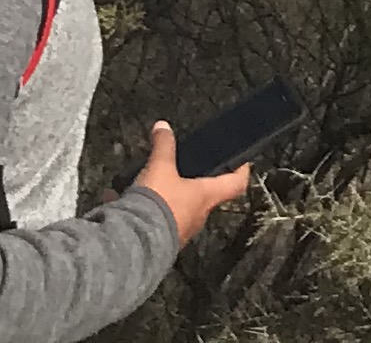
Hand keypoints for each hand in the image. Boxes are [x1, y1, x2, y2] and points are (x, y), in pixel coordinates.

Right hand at [129, 122, 252, 247]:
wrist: (136, 243)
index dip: (241, 170)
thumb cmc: (159, 204)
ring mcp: (181, 229)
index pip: (236, 183)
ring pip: (180, 208)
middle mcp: (198, 215)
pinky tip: (127, 200)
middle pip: (206, 196)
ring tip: (150, 182)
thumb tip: (163, 127)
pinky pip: (158, 220)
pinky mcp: (162, 239)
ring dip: (168, 196)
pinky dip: (146, 210)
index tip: (243, 161)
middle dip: (195, 181)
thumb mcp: (160, 166)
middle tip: (187, 167)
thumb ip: (164, 145)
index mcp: (206, 196)